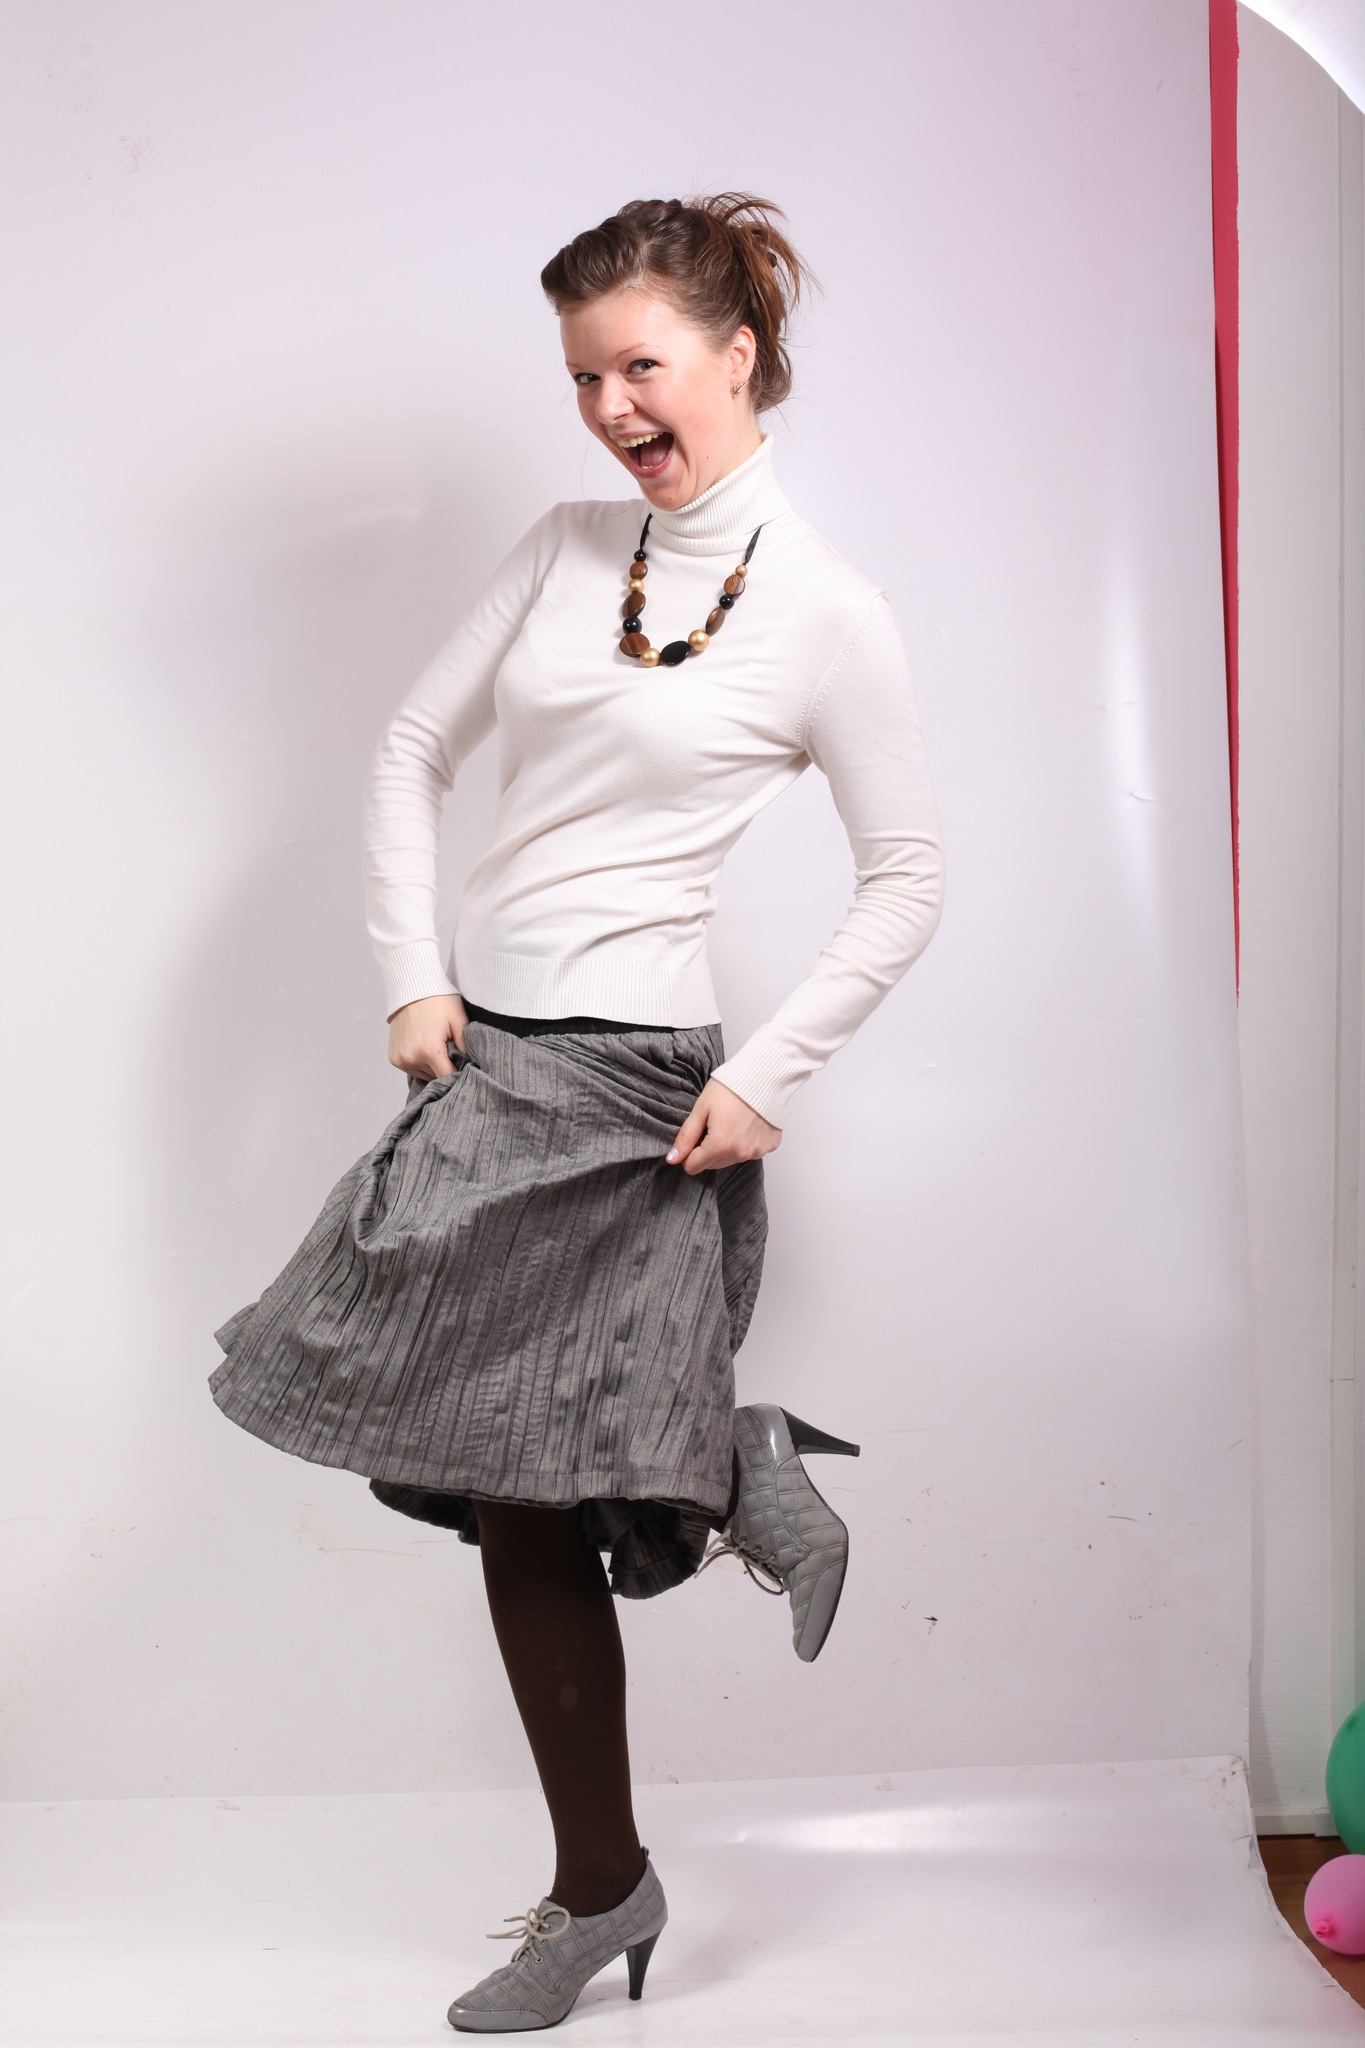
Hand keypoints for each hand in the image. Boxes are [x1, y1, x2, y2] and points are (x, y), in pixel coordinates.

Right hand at [386, 992, 468, 1078]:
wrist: (413, 987)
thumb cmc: (437, 1000)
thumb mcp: (459, 1020)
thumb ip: (466, 1047)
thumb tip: (469, 1065)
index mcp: (429, 1050)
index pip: (447, 1076)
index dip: (458, 1073)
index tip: (463, 1065)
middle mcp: (411, 1057)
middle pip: (435, 1077)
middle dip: (445, 1067)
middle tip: (449, 1049)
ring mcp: (400, 1059)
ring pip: (424, 1074)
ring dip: (432, 1066)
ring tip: (436, 1046)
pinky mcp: (393, 1057)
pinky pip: (411, 1068)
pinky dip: (420, 1062)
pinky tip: (424, 1047)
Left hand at [667, 1077, 781, 1175]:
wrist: (764, 1074)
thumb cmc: (731, 1087)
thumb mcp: (701, 1109)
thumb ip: (686, 1137)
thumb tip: (673, 1159)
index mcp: (720, 1145)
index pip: (693, 1167)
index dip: (688, 1154)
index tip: (695, 1137)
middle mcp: (740, 1153)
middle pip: (713, 1165)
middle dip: (708, 1150)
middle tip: (714, 1125)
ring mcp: (757, 1151)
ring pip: (731, 1160)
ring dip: (727, 1147)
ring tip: (731, 1122)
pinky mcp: (769, 1146)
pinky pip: (751, 1152)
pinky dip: (746, 1142)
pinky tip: (747, 1123)